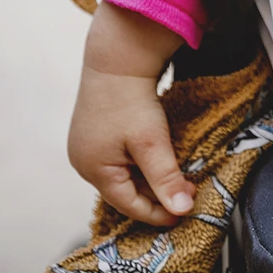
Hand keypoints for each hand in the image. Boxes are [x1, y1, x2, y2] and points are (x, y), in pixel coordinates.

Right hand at [66, 4, 193, 225]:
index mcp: (93, 170)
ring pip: (124, 177)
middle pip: (125, 192)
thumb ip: (166, 178)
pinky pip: (120, 161)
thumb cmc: (131, 101)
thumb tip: (182, 209)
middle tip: (189, 192)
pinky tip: (161, 160)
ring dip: (151, 180)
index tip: (186, 213)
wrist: (116, 59)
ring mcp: (86, 149)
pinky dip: (141, 166)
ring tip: (179, 178)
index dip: (158, 213)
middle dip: (157, 195)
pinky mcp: (94, 136)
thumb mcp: (152, 143)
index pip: (129, 205)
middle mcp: (84, 163)